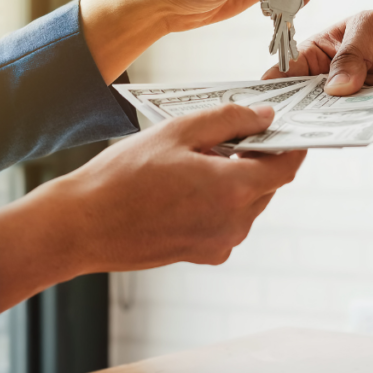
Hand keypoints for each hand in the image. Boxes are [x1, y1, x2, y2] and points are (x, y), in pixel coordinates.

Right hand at [0, 104, 305, 319]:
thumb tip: (265, 117)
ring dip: (235, 180)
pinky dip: (218, 202)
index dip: (290, 143)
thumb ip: (229, 120)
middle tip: (229, 134)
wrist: (82, 226)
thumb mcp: (177, 131)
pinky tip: (184, 187)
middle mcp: (235, 223)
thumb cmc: (122, 177)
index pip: (286, 166)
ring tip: (195, 160)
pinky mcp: (203, 255)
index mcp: (234, 189)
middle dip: (257, 158)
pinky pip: (226, 222)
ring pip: (246, 204)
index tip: (283, 126)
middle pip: (267, 185)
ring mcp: (220, 244)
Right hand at [263, 10, 372, 140]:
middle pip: (312, 115)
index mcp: (312, 63)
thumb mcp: (368, 27)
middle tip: (340, 122)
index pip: (283, 80)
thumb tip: (336, 88)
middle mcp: (327, 93)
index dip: (274, 97)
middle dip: (326, 122)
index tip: (274, 110)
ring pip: (352, 128)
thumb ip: (352, 53)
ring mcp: (353, 111)